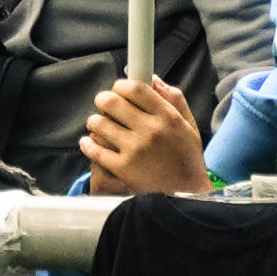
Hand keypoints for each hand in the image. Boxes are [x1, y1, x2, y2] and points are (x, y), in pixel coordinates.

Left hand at [84, 74, 212, 194]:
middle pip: (112, 101)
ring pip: (99, 123)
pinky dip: (88, 144)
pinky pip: (94, 149)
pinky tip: (90, 142)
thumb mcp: (189, 125)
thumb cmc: (187, 159)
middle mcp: (151, 130)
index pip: (136, 88)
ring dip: (95, 122)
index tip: (118, 89)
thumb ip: (174, 99)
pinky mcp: (123, 169)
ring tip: (99, 126)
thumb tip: (153, 78)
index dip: (121, 85)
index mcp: (168, 117)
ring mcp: (135, 150)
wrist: (187, 197)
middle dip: (103, 100)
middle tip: (104, 104)